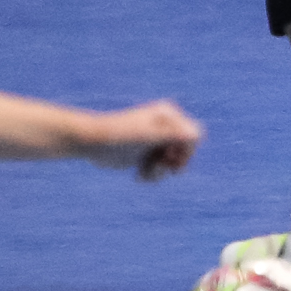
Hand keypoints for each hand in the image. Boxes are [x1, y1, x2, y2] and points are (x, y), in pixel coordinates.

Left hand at [79, 99, 205, 179]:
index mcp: (169, 115)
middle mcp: (165, 126)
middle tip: (158, 166)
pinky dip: (152, 175)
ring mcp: (156, 140)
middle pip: (186, 152)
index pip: (194, 136)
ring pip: (174, 163)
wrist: (92, 142)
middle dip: (173, 163)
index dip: (186, 151)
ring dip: (161, 172)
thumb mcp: (150, 136)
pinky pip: (161, 169)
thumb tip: (198, 135)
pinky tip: (138, 175)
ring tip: (145, 173)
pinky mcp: (146, 153)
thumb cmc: (120, 135)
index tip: (169, 157)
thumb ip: (175, 135)